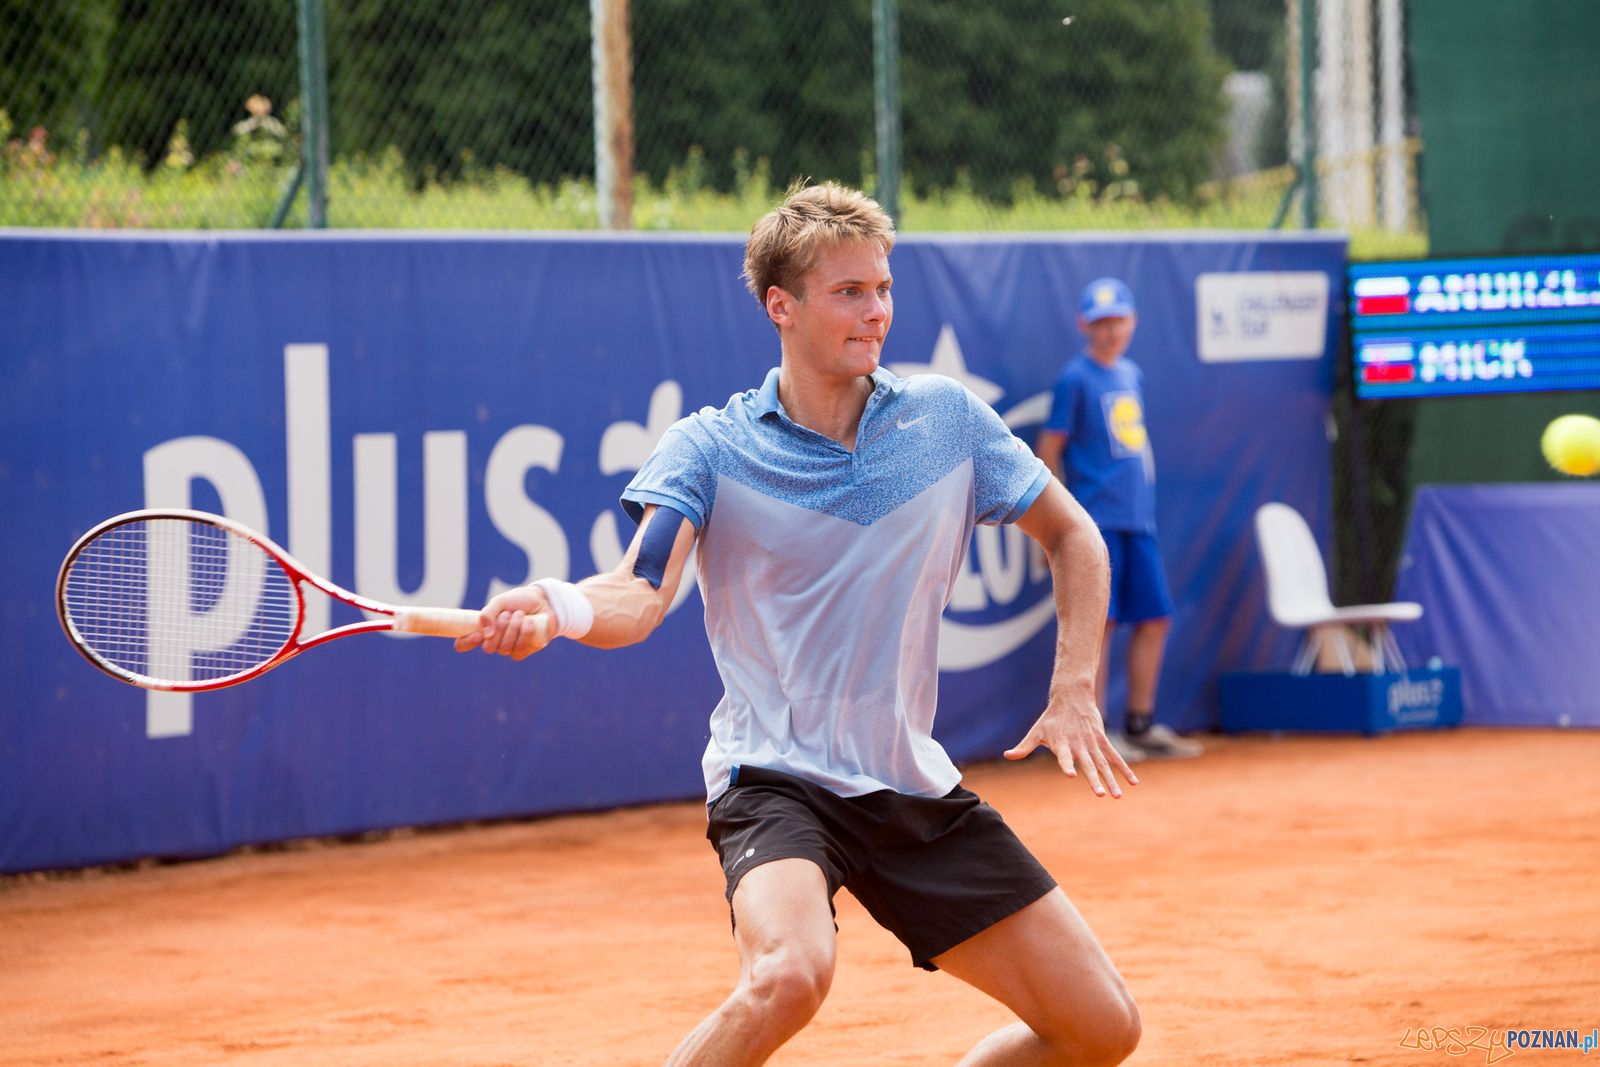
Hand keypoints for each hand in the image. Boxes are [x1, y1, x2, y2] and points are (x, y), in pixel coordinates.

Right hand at [453, 585, 553, 659]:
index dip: (466, 643)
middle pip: (488, 648)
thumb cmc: (519, 601)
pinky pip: (520, 650)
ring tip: (520, 614)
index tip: (479, 634)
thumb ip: (488, 613)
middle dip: (499, 630)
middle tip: (508, 614)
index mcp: (483, 629)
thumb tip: (486, 634)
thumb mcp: (500, 601)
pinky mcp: (525, 650)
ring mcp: (510, 647)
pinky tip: (529, 622)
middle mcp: (494, 641)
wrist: (543, 601)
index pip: (463, 644)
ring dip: (513, 629)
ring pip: (505, 649)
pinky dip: (525, 634)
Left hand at [1003, 692, 1138, 798]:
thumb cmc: (1051, 718)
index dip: (1066, 764)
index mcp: (1061, 744)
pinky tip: (1133, 782)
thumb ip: (1024, 747)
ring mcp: (1092, 743)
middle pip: (1088, 765)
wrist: (1072, 696)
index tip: (1070, 774)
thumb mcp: (1035, 732)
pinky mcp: (1102, 740)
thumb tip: (1007, 756)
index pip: (1064, 756)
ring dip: (1112, 780)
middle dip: (1094, 780)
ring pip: (1104, 764)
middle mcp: (1078, 745)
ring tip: (1117, 796)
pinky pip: (1115, 757)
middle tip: (1101, 795)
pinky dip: (1124, 769)